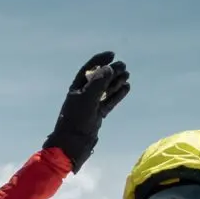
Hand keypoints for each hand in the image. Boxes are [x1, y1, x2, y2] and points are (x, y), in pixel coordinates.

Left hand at [44, 51, 130, 168]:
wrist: (72, 144)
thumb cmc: (76, 119)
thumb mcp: (87, 98)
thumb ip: (99, 82)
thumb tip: (110, 68)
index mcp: (76, 87)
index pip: (89, 68)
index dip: (100, 60)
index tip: (112, 54)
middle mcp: (84, 94)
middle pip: (100, 78)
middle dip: (111, 71)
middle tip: (123, 67)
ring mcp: (91, 105)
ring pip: (106, 89)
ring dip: (116, 81)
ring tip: (127, 75)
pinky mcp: (98, 115)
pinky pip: (109, 101)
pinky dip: (118, 94)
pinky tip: (127, 87)